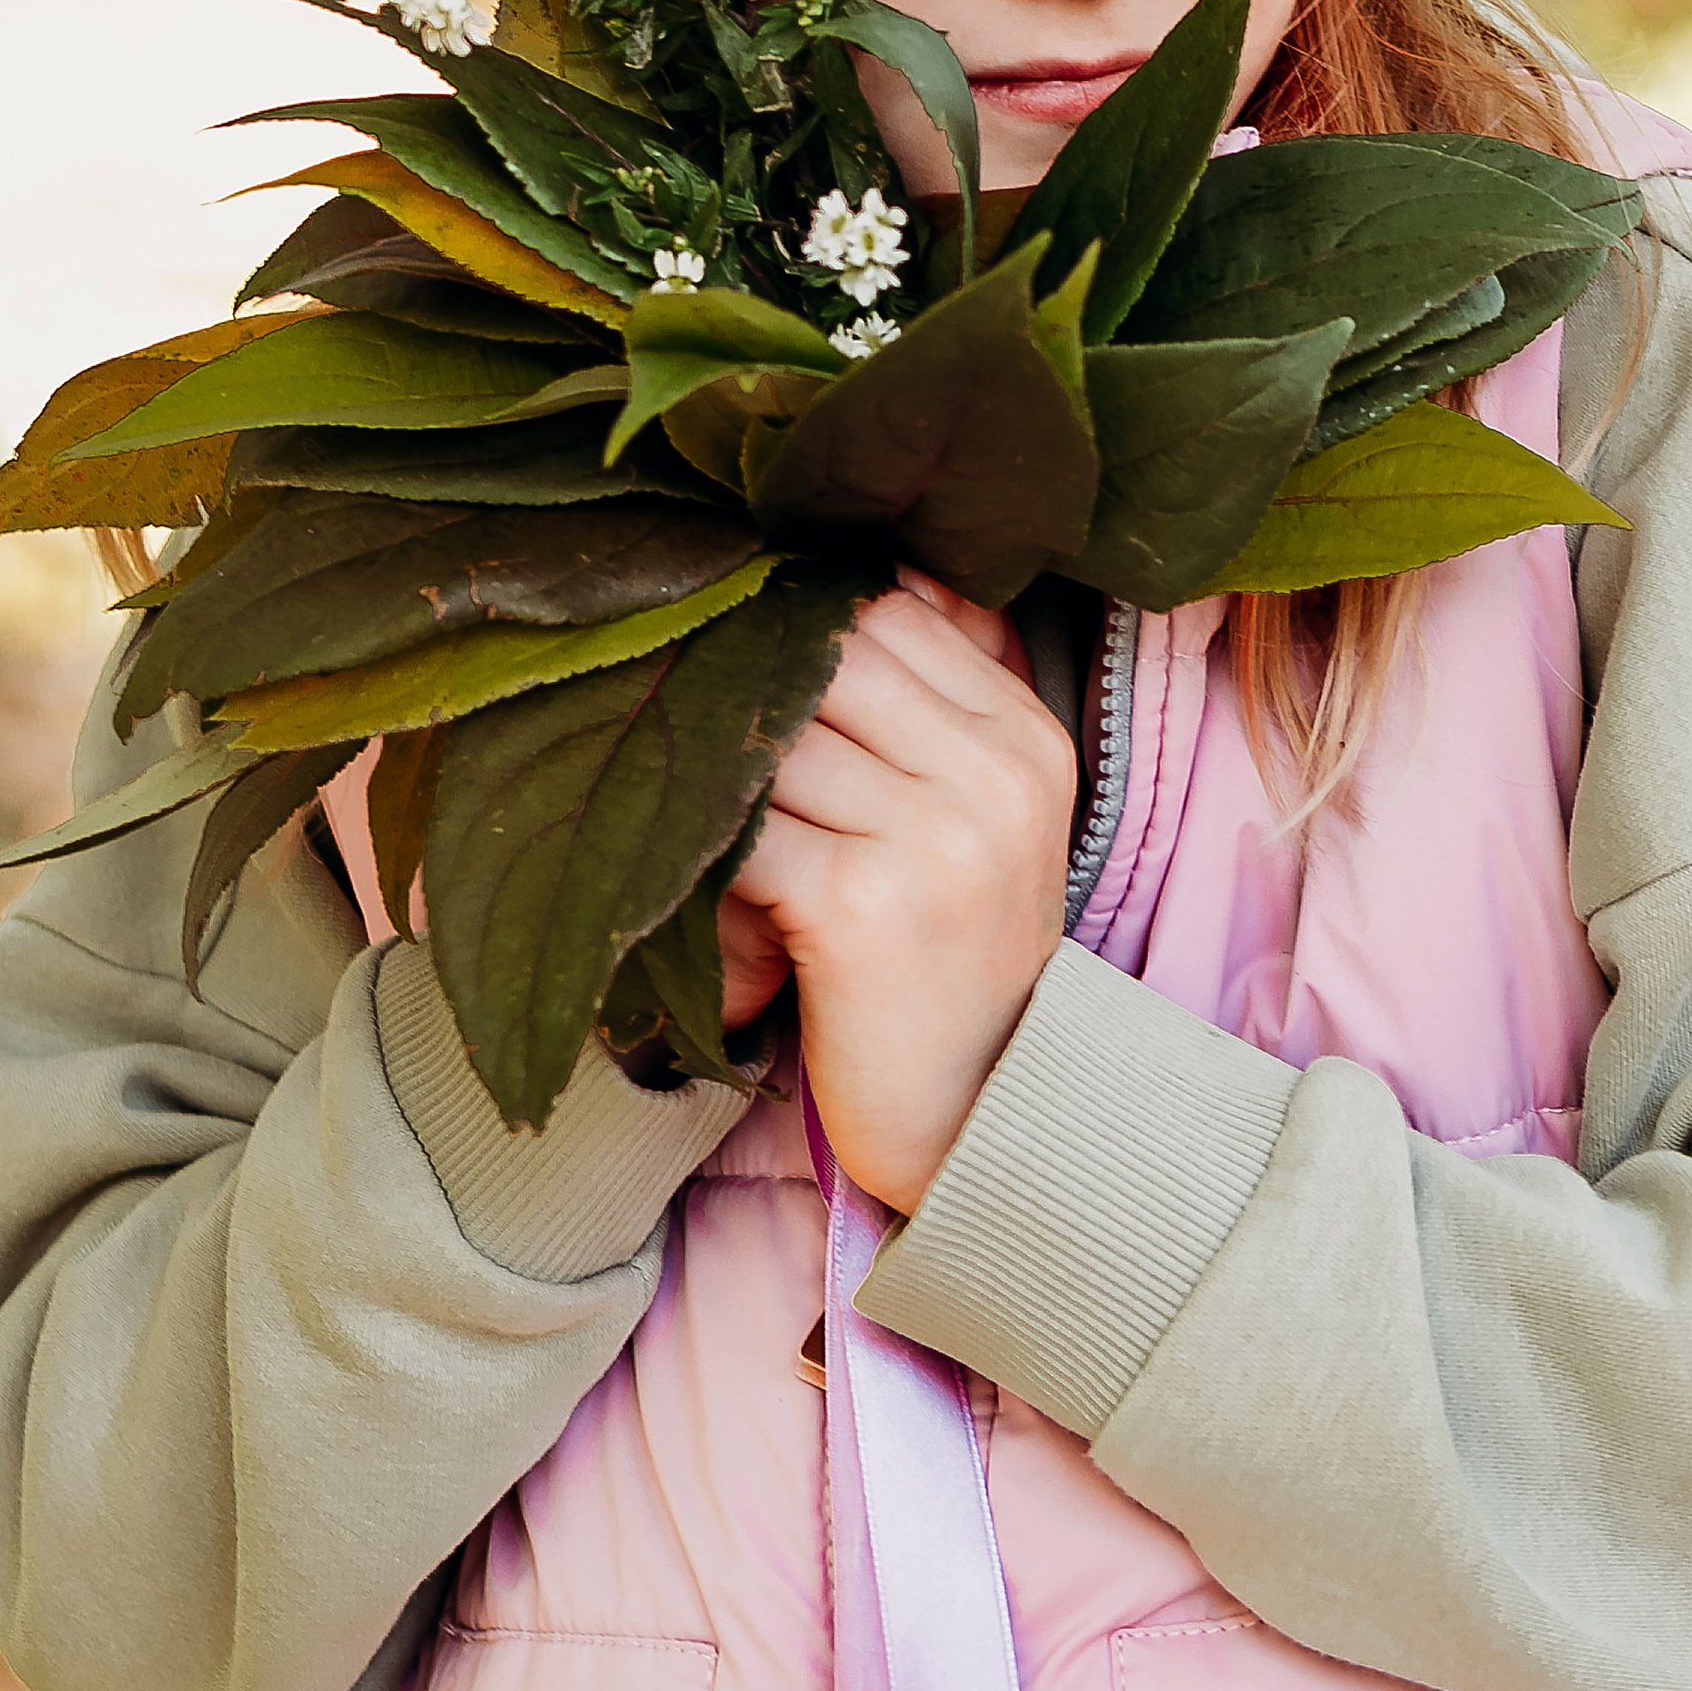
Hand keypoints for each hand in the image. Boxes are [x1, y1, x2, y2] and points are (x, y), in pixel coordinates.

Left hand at [716, 571, 1077, 1212]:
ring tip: (667, 782)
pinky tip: (685, 866)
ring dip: (711, 765)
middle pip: (831, 660)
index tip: (739, 637)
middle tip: (670, 687)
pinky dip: (701, 846)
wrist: (980, 1116)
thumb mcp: (976, 813)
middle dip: (746, 677)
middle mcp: (993, 776)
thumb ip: (934, 699)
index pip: (896, 615)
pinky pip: (746, 833)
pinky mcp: (861, 908)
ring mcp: (934, 840)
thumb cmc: (952, 956)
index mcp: (1024, 736)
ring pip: (775, 743)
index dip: (804, 619)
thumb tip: (873, 574)